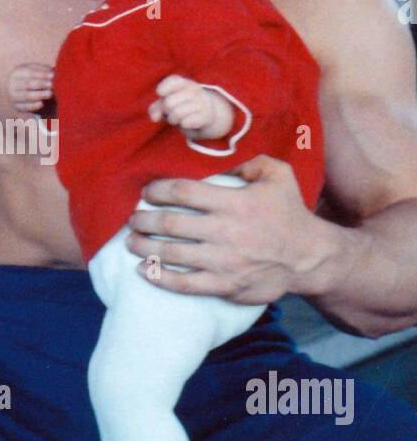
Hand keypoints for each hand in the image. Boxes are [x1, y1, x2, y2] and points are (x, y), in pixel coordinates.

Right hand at [9, 62, 54, 112]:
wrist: (25, 94)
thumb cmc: (34, 79)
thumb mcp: (36, 72)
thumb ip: (44, 70)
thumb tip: (53, 71)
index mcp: (17, 72)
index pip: (29, 72)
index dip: (41, 74)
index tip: (52, 75)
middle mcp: (13, 84)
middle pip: (27, 84)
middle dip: (40, 84)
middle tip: (51, 84)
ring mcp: (14, 96)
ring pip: (26, 96)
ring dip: (39, 95)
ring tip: (50, 93)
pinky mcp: (17, 107)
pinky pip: (25, 107)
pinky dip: (34, 105)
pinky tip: (42, 103)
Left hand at [126, 155, 331, 303]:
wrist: (308, 256)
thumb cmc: (289, 212)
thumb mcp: (277, 175)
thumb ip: (248, 160)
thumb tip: (219, 155)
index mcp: (235, 203)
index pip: (184, 193)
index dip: (157, 191)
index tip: (147, 193)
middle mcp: (226, 232)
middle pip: (170, 224)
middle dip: (144, 220)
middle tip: (132, 219)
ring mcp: (224, 262)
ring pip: (171, 255)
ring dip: (144, 247)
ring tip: (131, 241)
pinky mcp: (225, 285)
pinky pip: (185, 284)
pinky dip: (159, 278)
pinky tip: (144, 271)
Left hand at [148, 75, 233, 140]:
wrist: (207, 115)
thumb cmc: (181, 106)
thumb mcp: (167, 104)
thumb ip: (156, 108)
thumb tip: (155, 118)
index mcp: (184, 83)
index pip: (173, 81)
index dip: (163, 88)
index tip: (160, 93)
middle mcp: (194, 90)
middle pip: (168, 103)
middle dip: (166, 111)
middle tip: (171, 111)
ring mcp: (201, 102)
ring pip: (176, 114)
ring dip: (173, 120)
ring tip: (178, 118)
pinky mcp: (206, 116)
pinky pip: (186, 122)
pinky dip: (183, 125)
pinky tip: (187, 122)